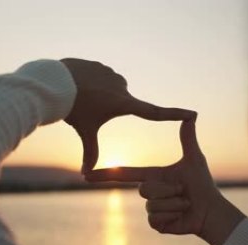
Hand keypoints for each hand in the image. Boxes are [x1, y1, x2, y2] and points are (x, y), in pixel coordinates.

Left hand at [60, 58, 194, 171]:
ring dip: (95, 95)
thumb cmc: (72, 109)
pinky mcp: (100, 65)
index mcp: (123, 103)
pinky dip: (88, 84)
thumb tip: (86, 175)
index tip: (192, 114)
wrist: (55, 82)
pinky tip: (76, 85)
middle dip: (104, 108)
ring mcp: (111, 73)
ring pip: (106, 90)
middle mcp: (122, 87)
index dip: (174, 115)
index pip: (155, 113)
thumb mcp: (84, 131)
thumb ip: (89, 151)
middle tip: (86, 108)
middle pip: (118, 104)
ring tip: (79, 97)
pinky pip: (96, 78)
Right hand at [84, 117, 245, 244]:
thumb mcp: (194, 159)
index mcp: (152, 176)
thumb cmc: (203, 185)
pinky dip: (173, 214)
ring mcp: (151, 210)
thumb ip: (188, 139)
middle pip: (145, 189)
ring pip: (152, 205)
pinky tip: (181, 215)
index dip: (104, 174)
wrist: (211, 210)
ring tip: (185, 203)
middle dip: (169, 189)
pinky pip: (156, 218)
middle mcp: (148, 192)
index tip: (86, 174)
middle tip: (183, 191)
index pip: (124, 173)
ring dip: (174, 203)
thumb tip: (191, 115)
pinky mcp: (156, 225)